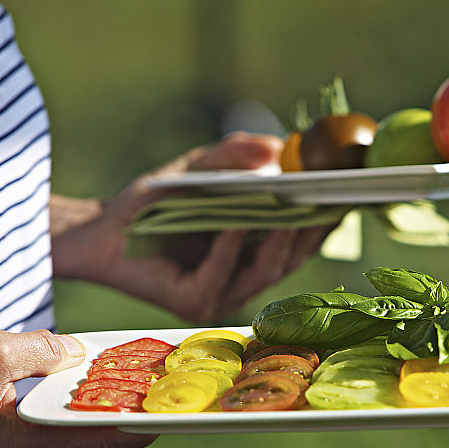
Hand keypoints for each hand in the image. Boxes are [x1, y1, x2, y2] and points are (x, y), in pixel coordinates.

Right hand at [0, 326, 155, 447]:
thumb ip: (45, 352)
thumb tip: (79, 354)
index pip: (93, 442)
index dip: (135, 426)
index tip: (167, 413)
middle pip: (82, 447)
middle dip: (116, 418)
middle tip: (150, 393)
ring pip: (62, 447)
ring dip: (90, 420)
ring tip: (124, 393)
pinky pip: (40, 445)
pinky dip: (62, 423)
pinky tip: (78, 400)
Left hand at [50, 132, 333, 321]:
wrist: (103, 230)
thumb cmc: (154, 202)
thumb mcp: (199, 169)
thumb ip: (233, 155)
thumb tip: (278, 146)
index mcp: (253, 251)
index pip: (298, 240)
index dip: (323, 221)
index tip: (345, 197)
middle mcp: (244, 277)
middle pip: (290, 259)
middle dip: (311, 234)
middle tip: (329, 204)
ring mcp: (220, 293)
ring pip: (263, 272)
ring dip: (279, 244)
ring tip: (292, 214)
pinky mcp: (193, 301)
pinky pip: (220, 274)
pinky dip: (230, 248)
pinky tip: (235, 223)